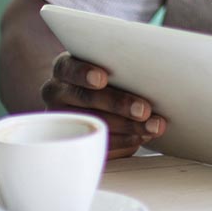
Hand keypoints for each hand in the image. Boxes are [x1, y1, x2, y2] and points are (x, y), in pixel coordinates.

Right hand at [40, 52, 166, 158]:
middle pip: (84, 98)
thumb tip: (154, 75)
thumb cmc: (110, 80)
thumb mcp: (111, 69)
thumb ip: (121, 68)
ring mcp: (63, 120)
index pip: (68, 68)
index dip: (84, 73)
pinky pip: (97, 142)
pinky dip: (122, 142)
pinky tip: (139, 138)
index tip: (102, 79)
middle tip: (143, 110)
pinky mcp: (74, 141)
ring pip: (93, 123)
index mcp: (65, 69)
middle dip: (117, 104)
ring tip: (151, 127)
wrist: (96, 106)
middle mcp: (57, 93)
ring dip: (127, 126)